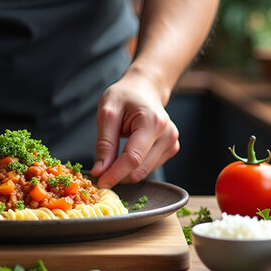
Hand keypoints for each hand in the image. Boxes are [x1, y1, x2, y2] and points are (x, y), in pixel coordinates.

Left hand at [90, 71, 179, 188]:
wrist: (144, 89)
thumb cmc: (124, 96)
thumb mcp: (107, 113)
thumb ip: (104, 143)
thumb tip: (100, 171)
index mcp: (153, 122)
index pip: (133, 158)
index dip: (115, 173)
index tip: (99, 182)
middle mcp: (168, 134)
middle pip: (139, 169)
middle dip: (117, 175)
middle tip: (99, 173)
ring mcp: (172, 143)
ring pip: (143, 172)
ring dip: (124, 173)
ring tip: (111, 158)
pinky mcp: (171, 149)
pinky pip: (148, 168)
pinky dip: (133, 168)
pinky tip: (124, 156)